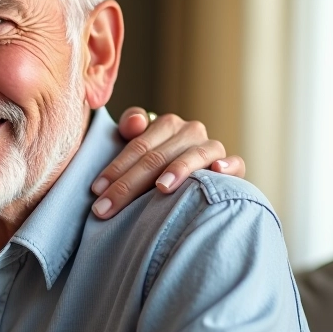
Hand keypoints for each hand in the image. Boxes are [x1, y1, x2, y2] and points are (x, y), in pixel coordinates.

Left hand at [90, 107, 244, 218]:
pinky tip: (217, 170)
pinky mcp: (232, 165)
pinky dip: (229, 165)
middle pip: (157, 157)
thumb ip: (131, 127)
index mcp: (166, 124)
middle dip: (129, 185)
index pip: (137, 146)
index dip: (116, 168)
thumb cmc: (155, 160)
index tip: (96, 190)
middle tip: (106, 208)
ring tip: (161, 187)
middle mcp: (190, 132)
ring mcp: (211, 147)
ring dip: (177, 170)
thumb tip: (135, 123)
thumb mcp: (139, 144)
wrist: (189, 170)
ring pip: (192, 157)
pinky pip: (235, 163)